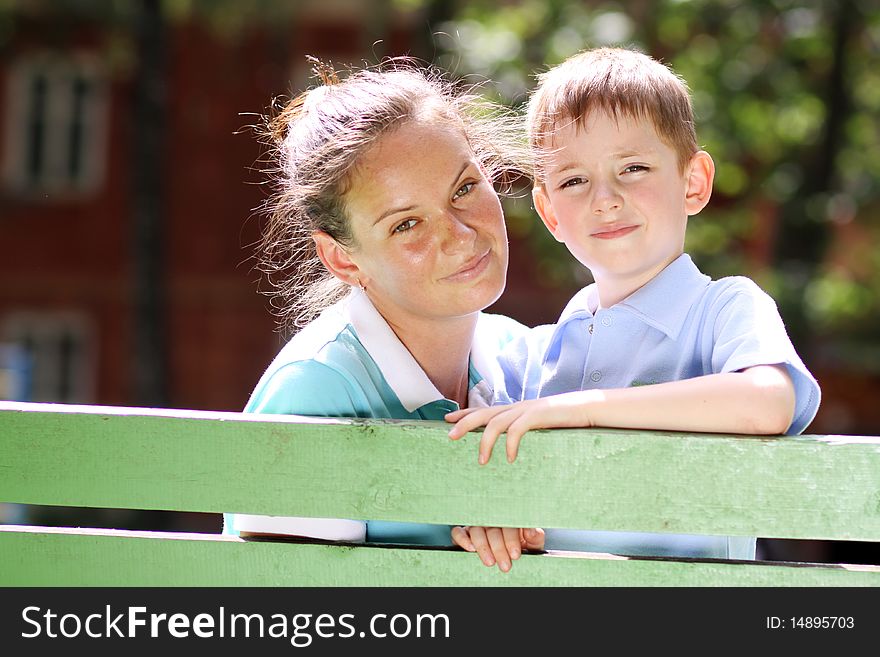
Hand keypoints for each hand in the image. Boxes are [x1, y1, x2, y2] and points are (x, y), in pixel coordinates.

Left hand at [446, 393, 595, 462]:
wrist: (590, 408)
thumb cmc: (566, 420)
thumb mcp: (540, 426)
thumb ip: (525, 430)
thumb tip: (512, 445)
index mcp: (516, 409)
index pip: (485, 410)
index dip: (465, 413)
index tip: (447, 419)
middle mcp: (518, 407)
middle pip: (483, 413)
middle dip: (464, 423)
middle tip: (449, 436)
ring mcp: (527, 410)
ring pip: (496, 422)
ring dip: (485, 442)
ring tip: (482, 461)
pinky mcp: (539, 415)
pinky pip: (518, 429)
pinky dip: (511, 444)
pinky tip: (510, 458)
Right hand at [451, 526, 544, 571]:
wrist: (508, 555)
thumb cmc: (521, 546)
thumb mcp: (532, 543)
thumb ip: (534, 536)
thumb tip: (531, 530)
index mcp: (508, 518)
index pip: (508, 524)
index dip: (511, 540)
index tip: (515, 555)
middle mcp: (491, 519)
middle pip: (492, 529)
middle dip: (499, 548)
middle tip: (505, 566)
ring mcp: (476, 525)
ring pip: (476, 530)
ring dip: (482, 546)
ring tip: (489, 562)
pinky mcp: (463, 532)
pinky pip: (458, 532)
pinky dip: (462, 539)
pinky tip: (471, 549)